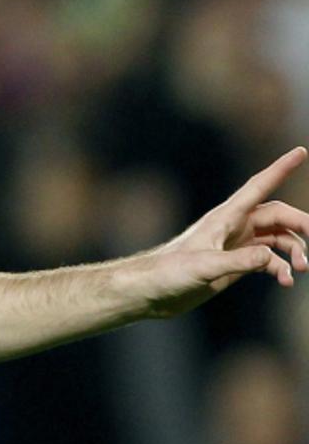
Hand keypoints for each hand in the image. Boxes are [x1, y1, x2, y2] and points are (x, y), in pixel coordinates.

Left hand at [142, 146, 308, 316]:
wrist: (149, 292)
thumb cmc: (168, 273)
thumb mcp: (204, 267)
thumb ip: (238, 262)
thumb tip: (272, 258)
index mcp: (225, 218)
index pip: (259, 186)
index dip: (280, 169)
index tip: (301, 152)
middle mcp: (234, 227)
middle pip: (278, 216)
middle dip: (301, 225)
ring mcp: (236, 245)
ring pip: (277, 238)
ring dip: (294, 250)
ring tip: (301, 269)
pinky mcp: (234, 264)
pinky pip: (268, 260)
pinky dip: (281, 268)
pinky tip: (285, 282)